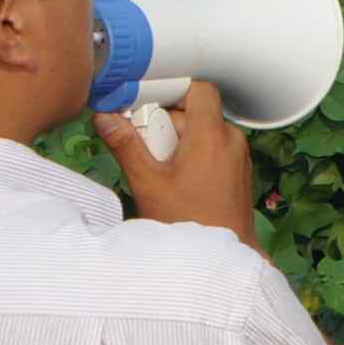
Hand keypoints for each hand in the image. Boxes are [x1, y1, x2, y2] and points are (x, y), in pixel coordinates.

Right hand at [94, 79, 257, 248]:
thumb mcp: (148, 183)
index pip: (197, 89)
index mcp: (211, 135)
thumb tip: (105, 117)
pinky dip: (192, 154)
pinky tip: (176, 180)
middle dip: (165, 124)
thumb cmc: (189, 223)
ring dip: (177, 142)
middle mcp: (231, 139)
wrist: (224, 255)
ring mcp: (238, 155)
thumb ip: (126, 145)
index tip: (145, 105)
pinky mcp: (238, 169)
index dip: (171, 90)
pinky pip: (213, 147)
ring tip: (159, 171)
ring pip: (202, 131)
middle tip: (144, 148)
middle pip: (194, 112)